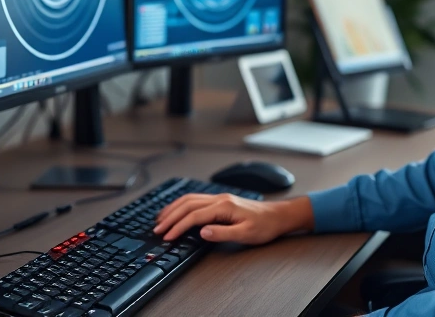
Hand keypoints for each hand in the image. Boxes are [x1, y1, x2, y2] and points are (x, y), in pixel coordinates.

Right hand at [153, 194, 313, 244]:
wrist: (278, 216)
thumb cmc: (265, 226)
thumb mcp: (245, 234)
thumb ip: (222, 233)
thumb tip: (202, 232)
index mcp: (224, 206)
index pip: (194, 216)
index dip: (178, 226)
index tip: (167, 236)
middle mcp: (219, 199)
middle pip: (187, 204)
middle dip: (170, 216)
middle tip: (157, 229)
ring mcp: (219, 198)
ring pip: (189, 199)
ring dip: (173, 208)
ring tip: (160, 219)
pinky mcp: (221, 201)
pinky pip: (196, 199)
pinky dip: (182, 205)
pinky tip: (177, 210)